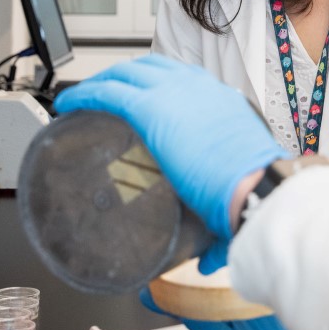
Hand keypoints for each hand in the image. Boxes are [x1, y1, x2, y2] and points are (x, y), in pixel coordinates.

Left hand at [54, 54, 287, 239]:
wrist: (259, 189)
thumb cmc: (256, 196)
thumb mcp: (237, 193)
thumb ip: (219, 226)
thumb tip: (208, 260)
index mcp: (222, 103)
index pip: (183, 80)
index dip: (157, 86)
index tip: (142, 101)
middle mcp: (199, 90)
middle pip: (151, 68)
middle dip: (124, 78)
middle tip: (105, 98)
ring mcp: (174, 95)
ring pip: (126, 73)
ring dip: (102, 82)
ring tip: (82, 99)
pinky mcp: (151, 109)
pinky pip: (108, 92)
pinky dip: (84, 94)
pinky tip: (69, 104)